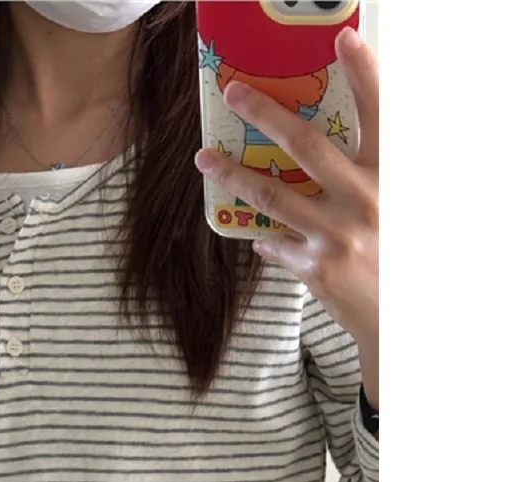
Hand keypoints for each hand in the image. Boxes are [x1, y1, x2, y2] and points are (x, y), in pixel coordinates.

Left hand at [194, 27, 378, 407]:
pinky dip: (266, 239)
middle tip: (235, 91)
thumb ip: (359, 181)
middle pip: (307, 146)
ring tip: (205, 159)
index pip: (380, 114)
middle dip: (266, 114)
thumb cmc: (393, 252)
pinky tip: (262, 239)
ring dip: (233, 175)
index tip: (344, 39)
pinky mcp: (316, 267)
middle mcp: (365, 200)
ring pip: (272, 196)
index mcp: (390, 176)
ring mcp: (338, 235)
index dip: (364, 75)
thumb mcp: (390, 207)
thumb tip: (311, 167)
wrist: (401, 317)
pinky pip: (276, 244)